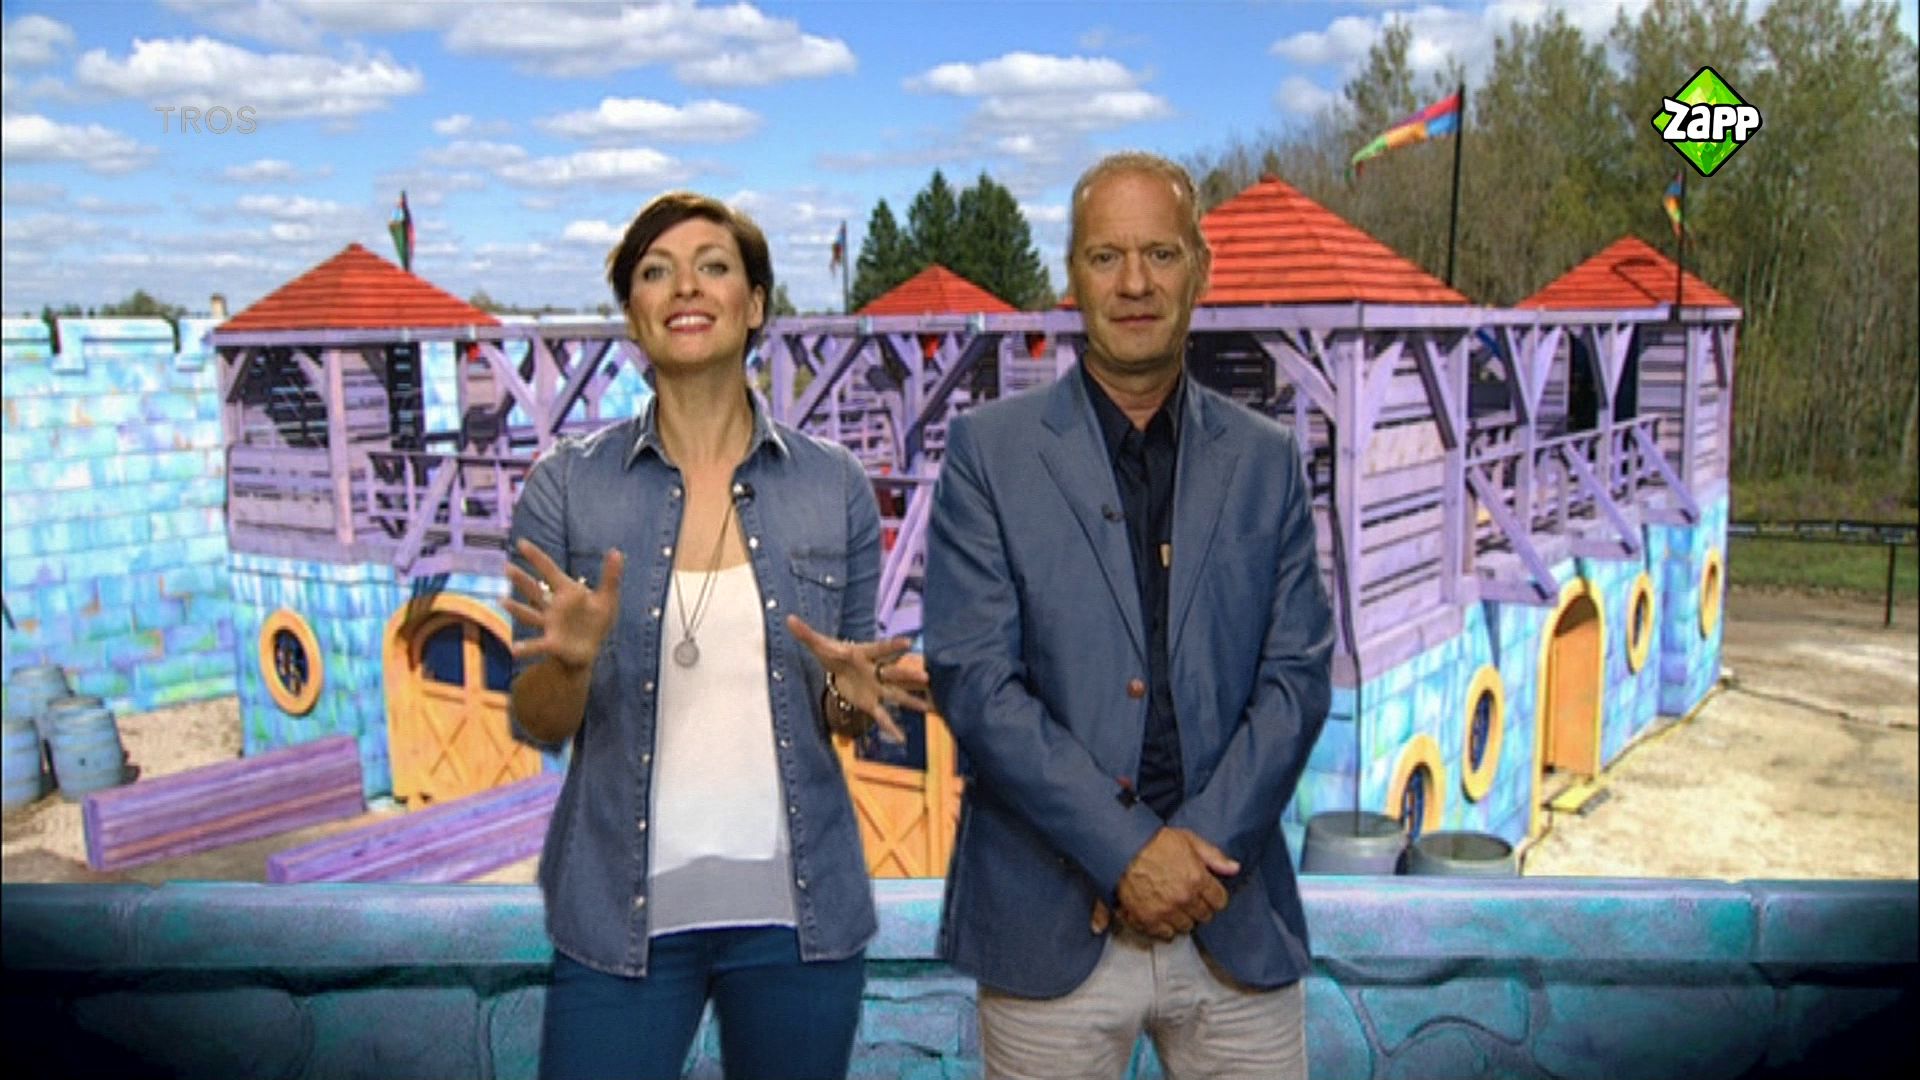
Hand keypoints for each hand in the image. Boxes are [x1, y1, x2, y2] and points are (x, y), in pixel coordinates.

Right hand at [503, 538, 624, 672]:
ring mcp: (550, 624)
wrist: (590, 649)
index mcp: (567, 592)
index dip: (536, 557)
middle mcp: (554, 606)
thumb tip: (617, 551)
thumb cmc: (596, 620)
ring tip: (501, 600)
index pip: (550, 570)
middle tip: (507, 567)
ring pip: (530, 614)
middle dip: (522, 580)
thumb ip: (611, 576)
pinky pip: (537, 644)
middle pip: (535, 590)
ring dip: (516, 608)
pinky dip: (526, 647)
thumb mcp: (607, 598)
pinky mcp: (552, 643)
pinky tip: (514, 650)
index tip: (520, 542)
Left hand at [784, 615, 932, 743]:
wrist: (838, 670)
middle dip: (908, 675)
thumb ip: (806, 633)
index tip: (908, 643)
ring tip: (930, 707)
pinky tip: (901, 738)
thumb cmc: (833, 653)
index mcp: (866, 654)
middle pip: (894, 673)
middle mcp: (876, 670)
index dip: (893, 647)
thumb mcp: (819, 645)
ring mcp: (877, 687)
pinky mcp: (872, 703)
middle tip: (926, 678)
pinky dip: (890, 727)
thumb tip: (788, 619)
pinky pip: (882, 716)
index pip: (881, 649)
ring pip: (897, 694)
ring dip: (912, 700)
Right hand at [1115, 828, 1240, 940]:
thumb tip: (1234, 868)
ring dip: (1183, 918)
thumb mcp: (1188, 839)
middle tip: (1190, 897)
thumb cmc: (1153, 840)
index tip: (1207, 892)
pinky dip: (1165, 927)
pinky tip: (1162, 914)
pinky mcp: (1147, 919)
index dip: (1214, 895)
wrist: (1121, 847)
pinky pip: (1165, 934)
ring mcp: (1165, 911)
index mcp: (1197, 879)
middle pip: (1204, 916)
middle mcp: (1184, 899)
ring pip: (1186, 927)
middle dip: (1200, 906)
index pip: (1220, 901)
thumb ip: (1214, 856)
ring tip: (1175, 905)